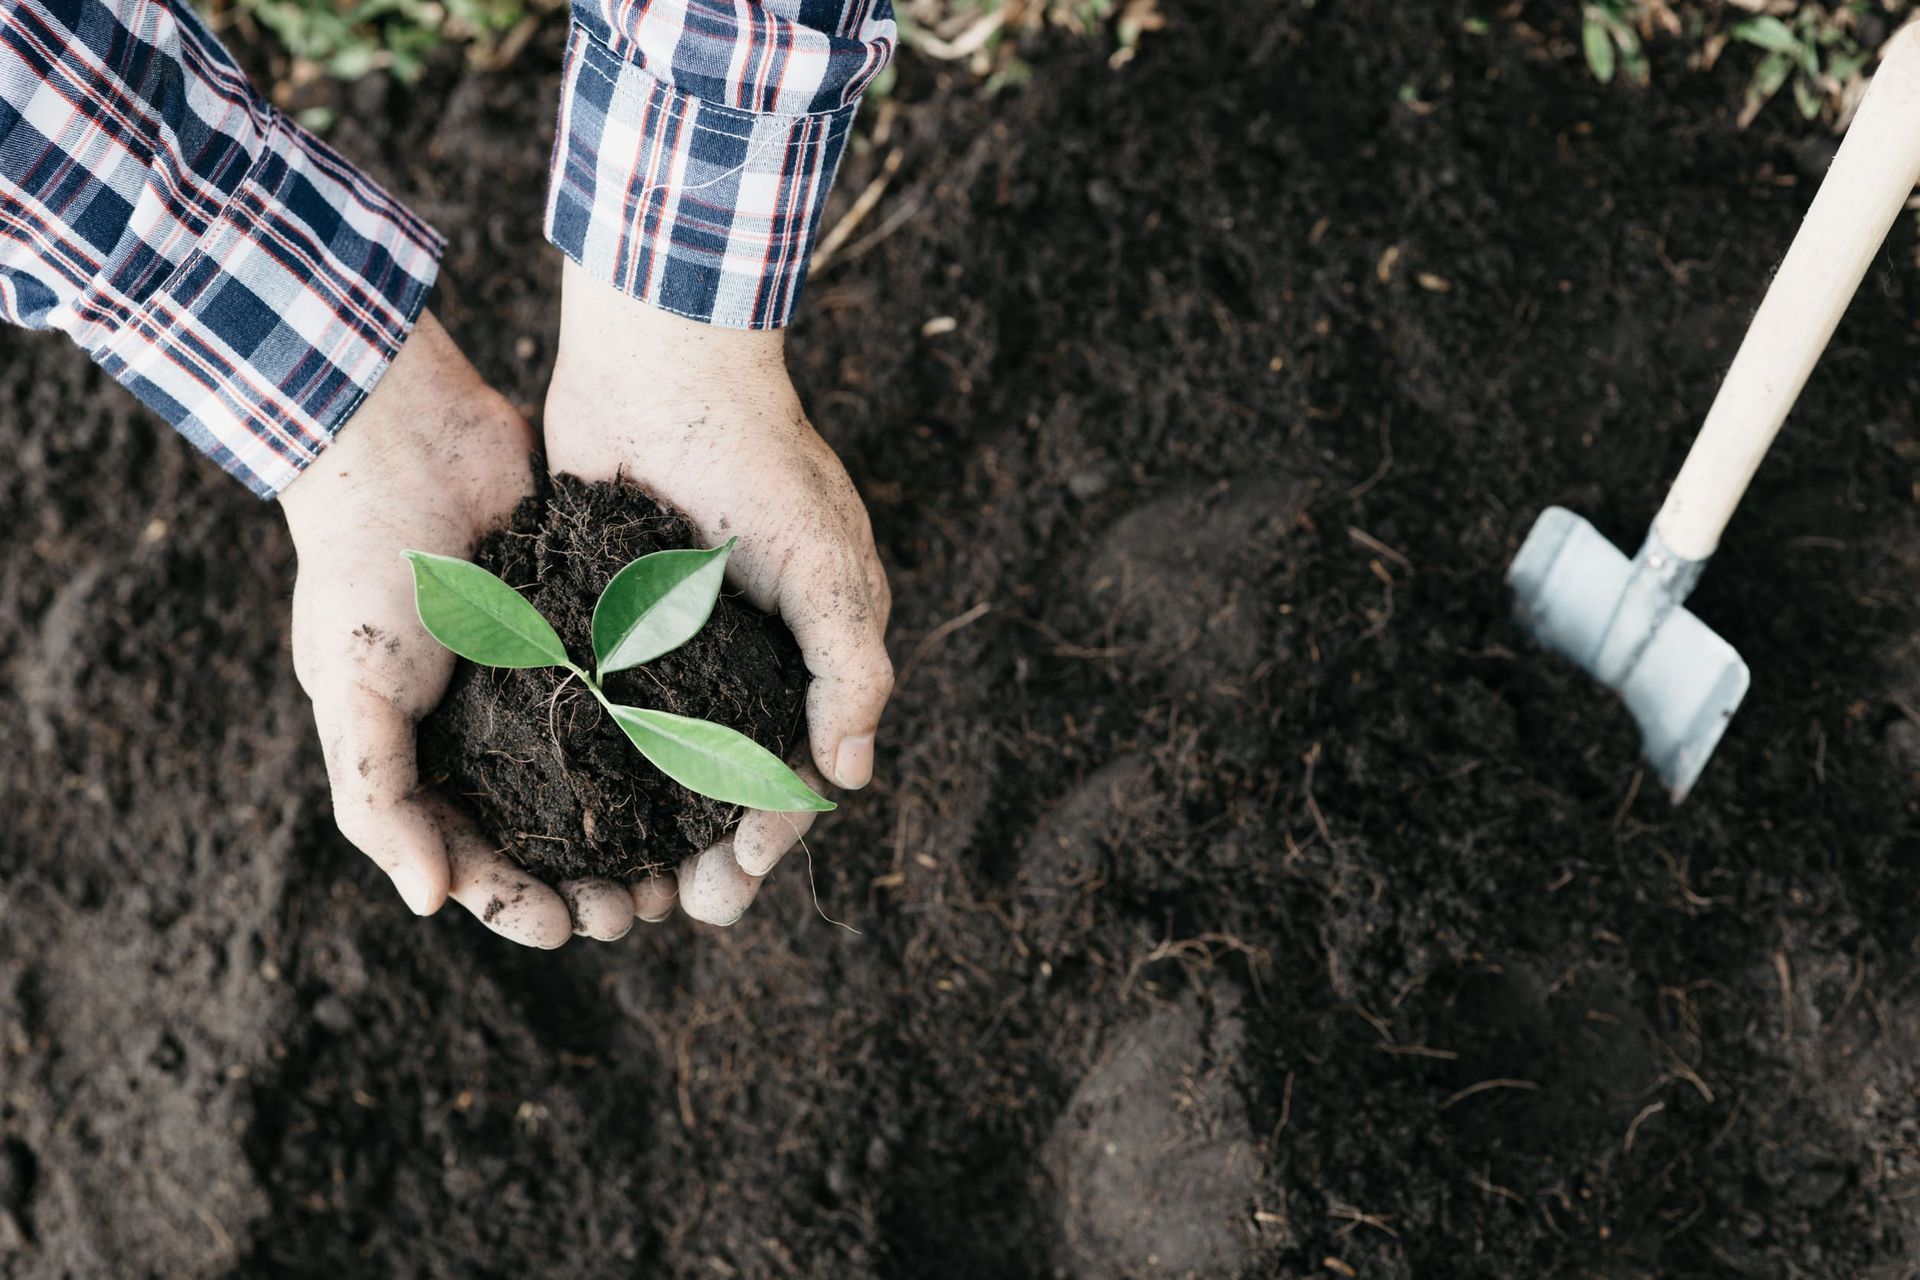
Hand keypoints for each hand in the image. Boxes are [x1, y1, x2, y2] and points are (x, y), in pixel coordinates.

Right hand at [280, 311, 631, 946]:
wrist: (405, 437)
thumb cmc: (361, 567)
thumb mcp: (352, 689)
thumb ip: (378, 797)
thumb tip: (431, 904)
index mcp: (424, 756)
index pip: (474, 857)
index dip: (520, 903)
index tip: (571, 930)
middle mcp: (489, 729)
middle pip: (553, 834)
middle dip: (598, 881)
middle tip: (644, 909)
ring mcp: (546, 680)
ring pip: (608, 778)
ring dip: (647, 829)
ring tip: (690, 865)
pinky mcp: (596, 628)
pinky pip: (639, 699)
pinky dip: (671, 741)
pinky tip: (714, 772)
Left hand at [543, 261, 893, 925]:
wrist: (659, 366)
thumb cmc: (759, 463)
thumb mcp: (830, 568)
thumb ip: (852, 672)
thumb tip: (849, 778)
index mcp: (802, 658)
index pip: (794, 772)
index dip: (769, 837)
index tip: (730, 886)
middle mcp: (738, 663)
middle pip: (726, 787)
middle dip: (709, 856)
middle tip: (676, 908)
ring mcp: (669, 647)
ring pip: (663, 767)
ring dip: (651, 832)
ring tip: (620, 887)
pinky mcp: (604, 624)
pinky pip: (604, 715)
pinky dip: (598, 769)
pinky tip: (567, 813)